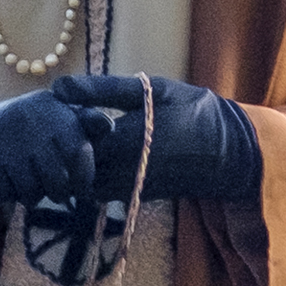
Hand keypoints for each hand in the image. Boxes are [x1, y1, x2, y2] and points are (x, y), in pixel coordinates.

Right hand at [0, 89, 96, 203]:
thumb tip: (109, 127)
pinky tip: (7, 181)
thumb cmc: (31, 125)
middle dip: (59, 193)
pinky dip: (9, 195)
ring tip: (31, 186)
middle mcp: (29, 120)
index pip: (79, 152)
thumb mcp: (58, 115)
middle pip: (57, 180)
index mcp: (53, 110)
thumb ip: (87, 121)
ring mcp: (3, 138)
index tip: (81, 189)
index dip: (83, 177)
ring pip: (30, 192)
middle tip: (56, 192)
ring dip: (33, 196)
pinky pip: (6, 194)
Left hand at [48, 71, 263, 201]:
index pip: (70, 141)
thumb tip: (57, 87)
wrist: (228, 152)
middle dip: (64, 148)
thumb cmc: (191, 112)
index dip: (60, 127)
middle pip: (71, 167)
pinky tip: (100, 155)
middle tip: (67, 126)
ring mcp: (128, 188)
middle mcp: (123, 170)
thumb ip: (102, 89)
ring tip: (83, 140)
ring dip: (76, 165)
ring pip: (82, 184)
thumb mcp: (151, 91)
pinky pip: (99, 192)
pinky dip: (90, 176)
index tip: (63, 109)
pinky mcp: (134, 198)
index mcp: (124, 139)